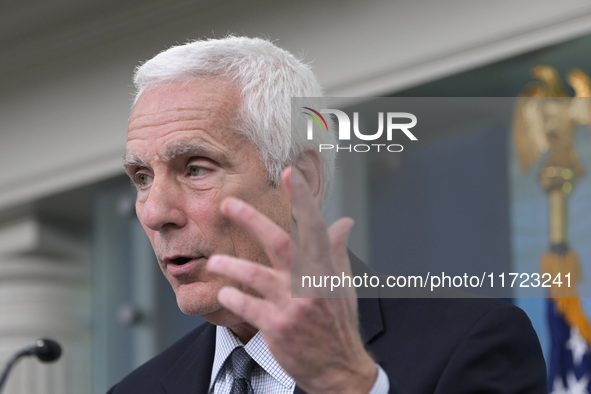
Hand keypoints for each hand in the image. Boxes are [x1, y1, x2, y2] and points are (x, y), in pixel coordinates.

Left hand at [207, 167, 376, 393]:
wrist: (339, 369)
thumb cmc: (338, 323)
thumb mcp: (342, 285)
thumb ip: (335, 252)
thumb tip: (344, 223)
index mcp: (326, 269)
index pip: (314, 227)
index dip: (302, 200)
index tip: (289, 174)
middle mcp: (310, 283)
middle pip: (279, 242)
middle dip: (251, 219)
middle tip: (227, 204)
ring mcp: (294, 306)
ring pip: (255, 276)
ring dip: (230, 265)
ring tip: (214, 261)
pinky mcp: (278, 327)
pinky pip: (248, 306)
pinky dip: (233, 297)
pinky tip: (225, 294)